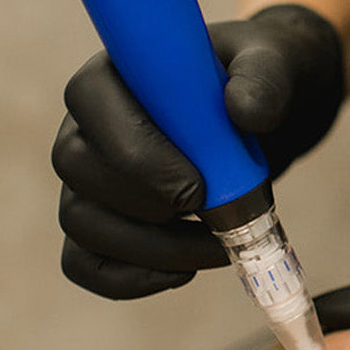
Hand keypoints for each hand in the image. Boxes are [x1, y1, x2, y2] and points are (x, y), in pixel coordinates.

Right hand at [52, 3, 343, 298]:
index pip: (87, 98)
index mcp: (117, 73)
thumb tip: (244, 110)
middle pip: (77, 168)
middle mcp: (87, 125)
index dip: (136, 151)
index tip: (198, 185)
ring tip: (217, 247)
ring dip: (152, 250)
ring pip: (81, 223)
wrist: (260, 127)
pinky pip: (86, 265)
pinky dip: (132, 280)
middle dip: (148, 204)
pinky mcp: (102, 226)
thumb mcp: (273, 68)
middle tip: (215, 214)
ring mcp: (88, 181)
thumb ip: (264, 79)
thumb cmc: (254, 89)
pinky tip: (185, 270)